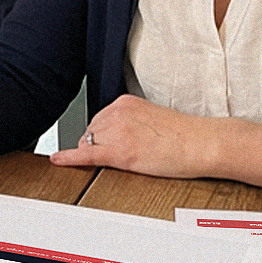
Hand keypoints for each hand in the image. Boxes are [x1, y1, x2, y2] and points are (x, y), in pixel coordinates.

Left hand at [50, 93, 261, 189]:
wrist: (202, 143)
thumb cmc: (185, 135)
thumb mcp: (152, 118)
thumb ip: (131, 122)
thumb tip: (116, 135)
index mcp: (125, 102)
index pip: (98, 120)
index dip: (101, 136)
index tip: (103, 142)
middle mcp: (117, 112)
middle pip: (91, 132)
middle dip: (99, 145)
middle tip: (122, 156)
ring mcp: (117, 131)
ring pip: (90, 145)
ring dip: (98, 154)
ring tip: (125, 160)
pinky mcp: (120, 151)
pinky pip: (87, 155)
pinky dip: (70, 158)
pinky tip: (58, 160)